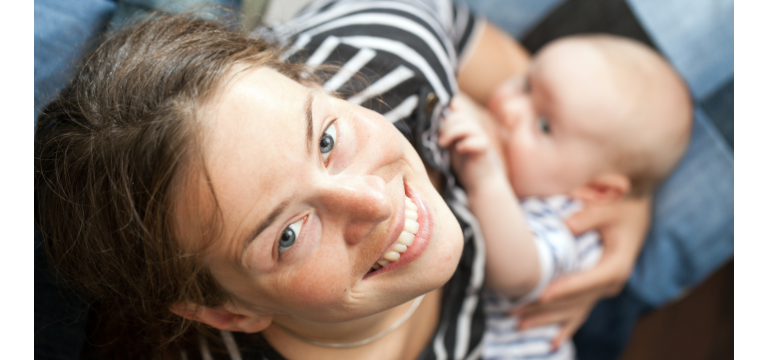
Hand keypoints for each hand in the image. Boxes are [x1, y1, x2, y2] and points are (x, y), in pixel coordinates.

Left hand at [438, 93, 504, 190]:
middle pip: (459, 116)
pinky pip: (478, 140)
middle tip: (438, 140)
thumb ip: (442, 131)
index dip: (446, 107)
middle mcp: (474, 128)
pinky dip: (466, 143)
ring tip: (443, 144)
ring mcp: (481, 137)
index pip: (456, 107)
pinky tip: (459, 149)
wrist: (479, 181)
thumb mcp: (449, 144)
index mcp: (464, 124)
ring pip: (468, 125)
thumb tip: (427, 120)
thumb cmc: (462, 162)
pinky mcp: (484, 149)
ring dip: (452, 132)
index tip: (432, 115)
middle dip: (445, 125)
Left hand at [512, 195, 651, 347]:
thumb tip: (565, 226)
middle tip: (514, 312)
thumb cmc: (622, 204)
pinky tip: (553, 342)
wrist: (637, 207)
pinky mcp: (597, 288)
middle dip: (544, 308)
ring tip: (519, 325)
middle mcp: (611, 282)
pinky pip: (580, 310)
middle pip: (574, 301)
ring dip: (546, 319)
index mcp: (615, 265)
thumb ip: (588, 216)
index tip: (541, 296)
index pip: (585, 281)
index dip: (564, 289)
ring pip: (573, 310)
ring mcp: (604, 288)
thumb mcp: (608, 207)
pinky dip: (566, 326)